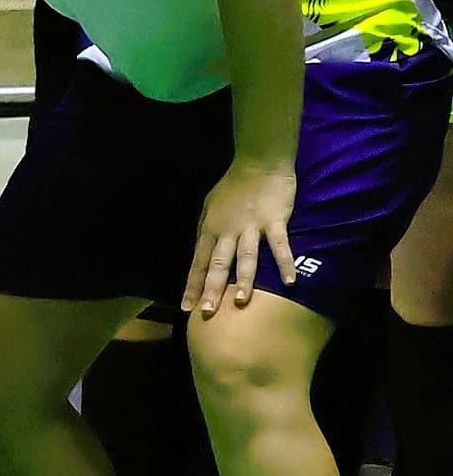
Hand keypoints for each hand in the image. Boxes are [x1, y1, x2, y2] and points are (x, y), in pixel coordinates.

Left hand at [186, 157, 299, 316]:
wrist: (258, 163)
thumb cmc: (233, 187)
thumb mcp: (210, 208)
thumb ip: (208, 233)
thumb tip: (203, 257)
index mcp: (210, 229)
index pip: (198, 263)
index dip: (193, 285)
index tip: (187, 307)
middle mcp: (227, 231)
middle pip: (217, 264)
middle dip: (211, 289)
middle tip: (207, 312)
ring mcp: (250, 226)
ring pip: (245, 257)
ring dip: (243, 279)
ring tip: (241, 301)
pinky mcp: (274, 220)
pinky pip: (279, 245)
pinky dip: (284, 263)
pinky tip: (289, 282)